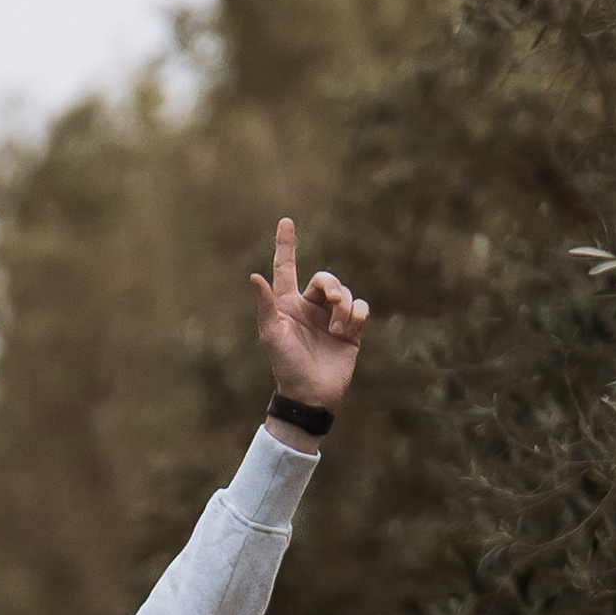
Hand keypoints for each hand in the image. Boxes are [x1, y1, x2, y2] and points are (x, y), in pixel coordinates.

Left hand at [248, 215, 369, 412]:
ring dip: (344, 308)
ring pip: (345, 293)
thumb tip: (254, 276)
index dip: (286, 244)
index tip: (286, 221)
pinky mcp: (351, 330)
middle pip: (325, 278)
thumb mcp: (272, 334)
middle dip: (331, 285)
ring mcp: (331, 318)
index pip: (286, 267)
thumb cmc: (285, 365)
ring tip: (337, 329)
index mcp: (287, 303)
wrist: (310, 393)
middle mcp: (309, 306)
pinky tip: (349, 331)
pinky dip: (358, 314)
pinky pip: (361, 307)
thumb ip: (265, 305)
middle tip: (332, 302)